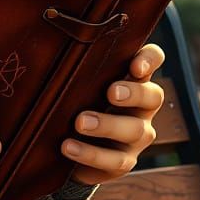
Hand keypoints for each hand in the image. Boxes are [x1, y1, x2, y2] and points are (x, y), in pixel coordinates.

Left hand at [62, 43, 165, 185]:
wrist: (68, 145)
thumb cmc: (73, 100)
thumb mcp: (75, 81)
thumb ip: (75, 65)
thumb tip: (46, 38)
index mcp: (132, 78)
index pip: (153, 59)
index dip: (150, 59)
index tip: (135, 65)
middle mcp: (141, 106)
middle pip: (152, 95)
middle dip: (134, 93)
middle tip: (110, 92)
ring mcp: (136, 135)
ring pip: (135, 130)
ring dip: (107, 125)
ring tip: (81, 122)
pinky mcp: (123, 161)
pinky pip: (115, 160)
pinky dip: (91, 154)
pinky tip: (69, 147)